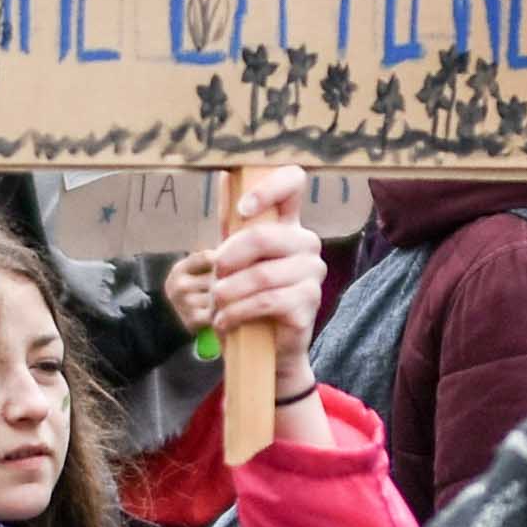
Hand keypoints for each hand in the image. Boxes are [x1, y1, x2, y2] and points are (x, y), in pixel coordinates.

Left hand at [166, 167, 324, 379]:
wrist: (264, 350)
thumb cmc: (246, 297)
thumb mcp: (234, 257)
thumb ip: (232, 221)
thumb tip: (224, 176)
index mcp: (288, 225)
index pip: (293, 182)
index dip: (268, 188)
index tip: (243, 209)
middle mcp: (306, 244)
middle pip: (263, 236)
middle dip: (228, 259)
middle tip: (214, 278)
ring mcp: (312, 273)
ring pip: (261, 275)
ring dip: (228, 293)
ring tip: (218, 305)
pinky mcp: (309, 302)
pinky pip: (267, 301)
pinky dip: (237, 313)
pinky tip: (225, 321)